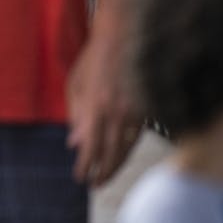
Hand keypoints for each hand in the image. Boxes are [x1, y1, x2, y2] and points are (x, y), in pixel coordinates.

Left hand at [66, 20, 141, 185]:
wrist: (124, 37)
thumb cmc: (95, 60)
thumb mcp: (76, 83)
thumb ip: (76, 114)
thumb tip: (74, 144)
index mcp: (96, 106)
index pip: (90, 146)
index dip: (86, 165)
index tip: (80, 177)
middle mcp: (117, 112)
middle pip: (110, 153)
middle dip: (102, 171)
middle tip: (94, 184)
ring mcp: (136, 110)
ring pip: (128, 148)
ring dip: (116, 165)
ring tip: (106, 176)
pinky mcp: (148, 107)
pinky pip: (139, 135)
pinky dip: (129, 149)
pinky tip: (121, 156)